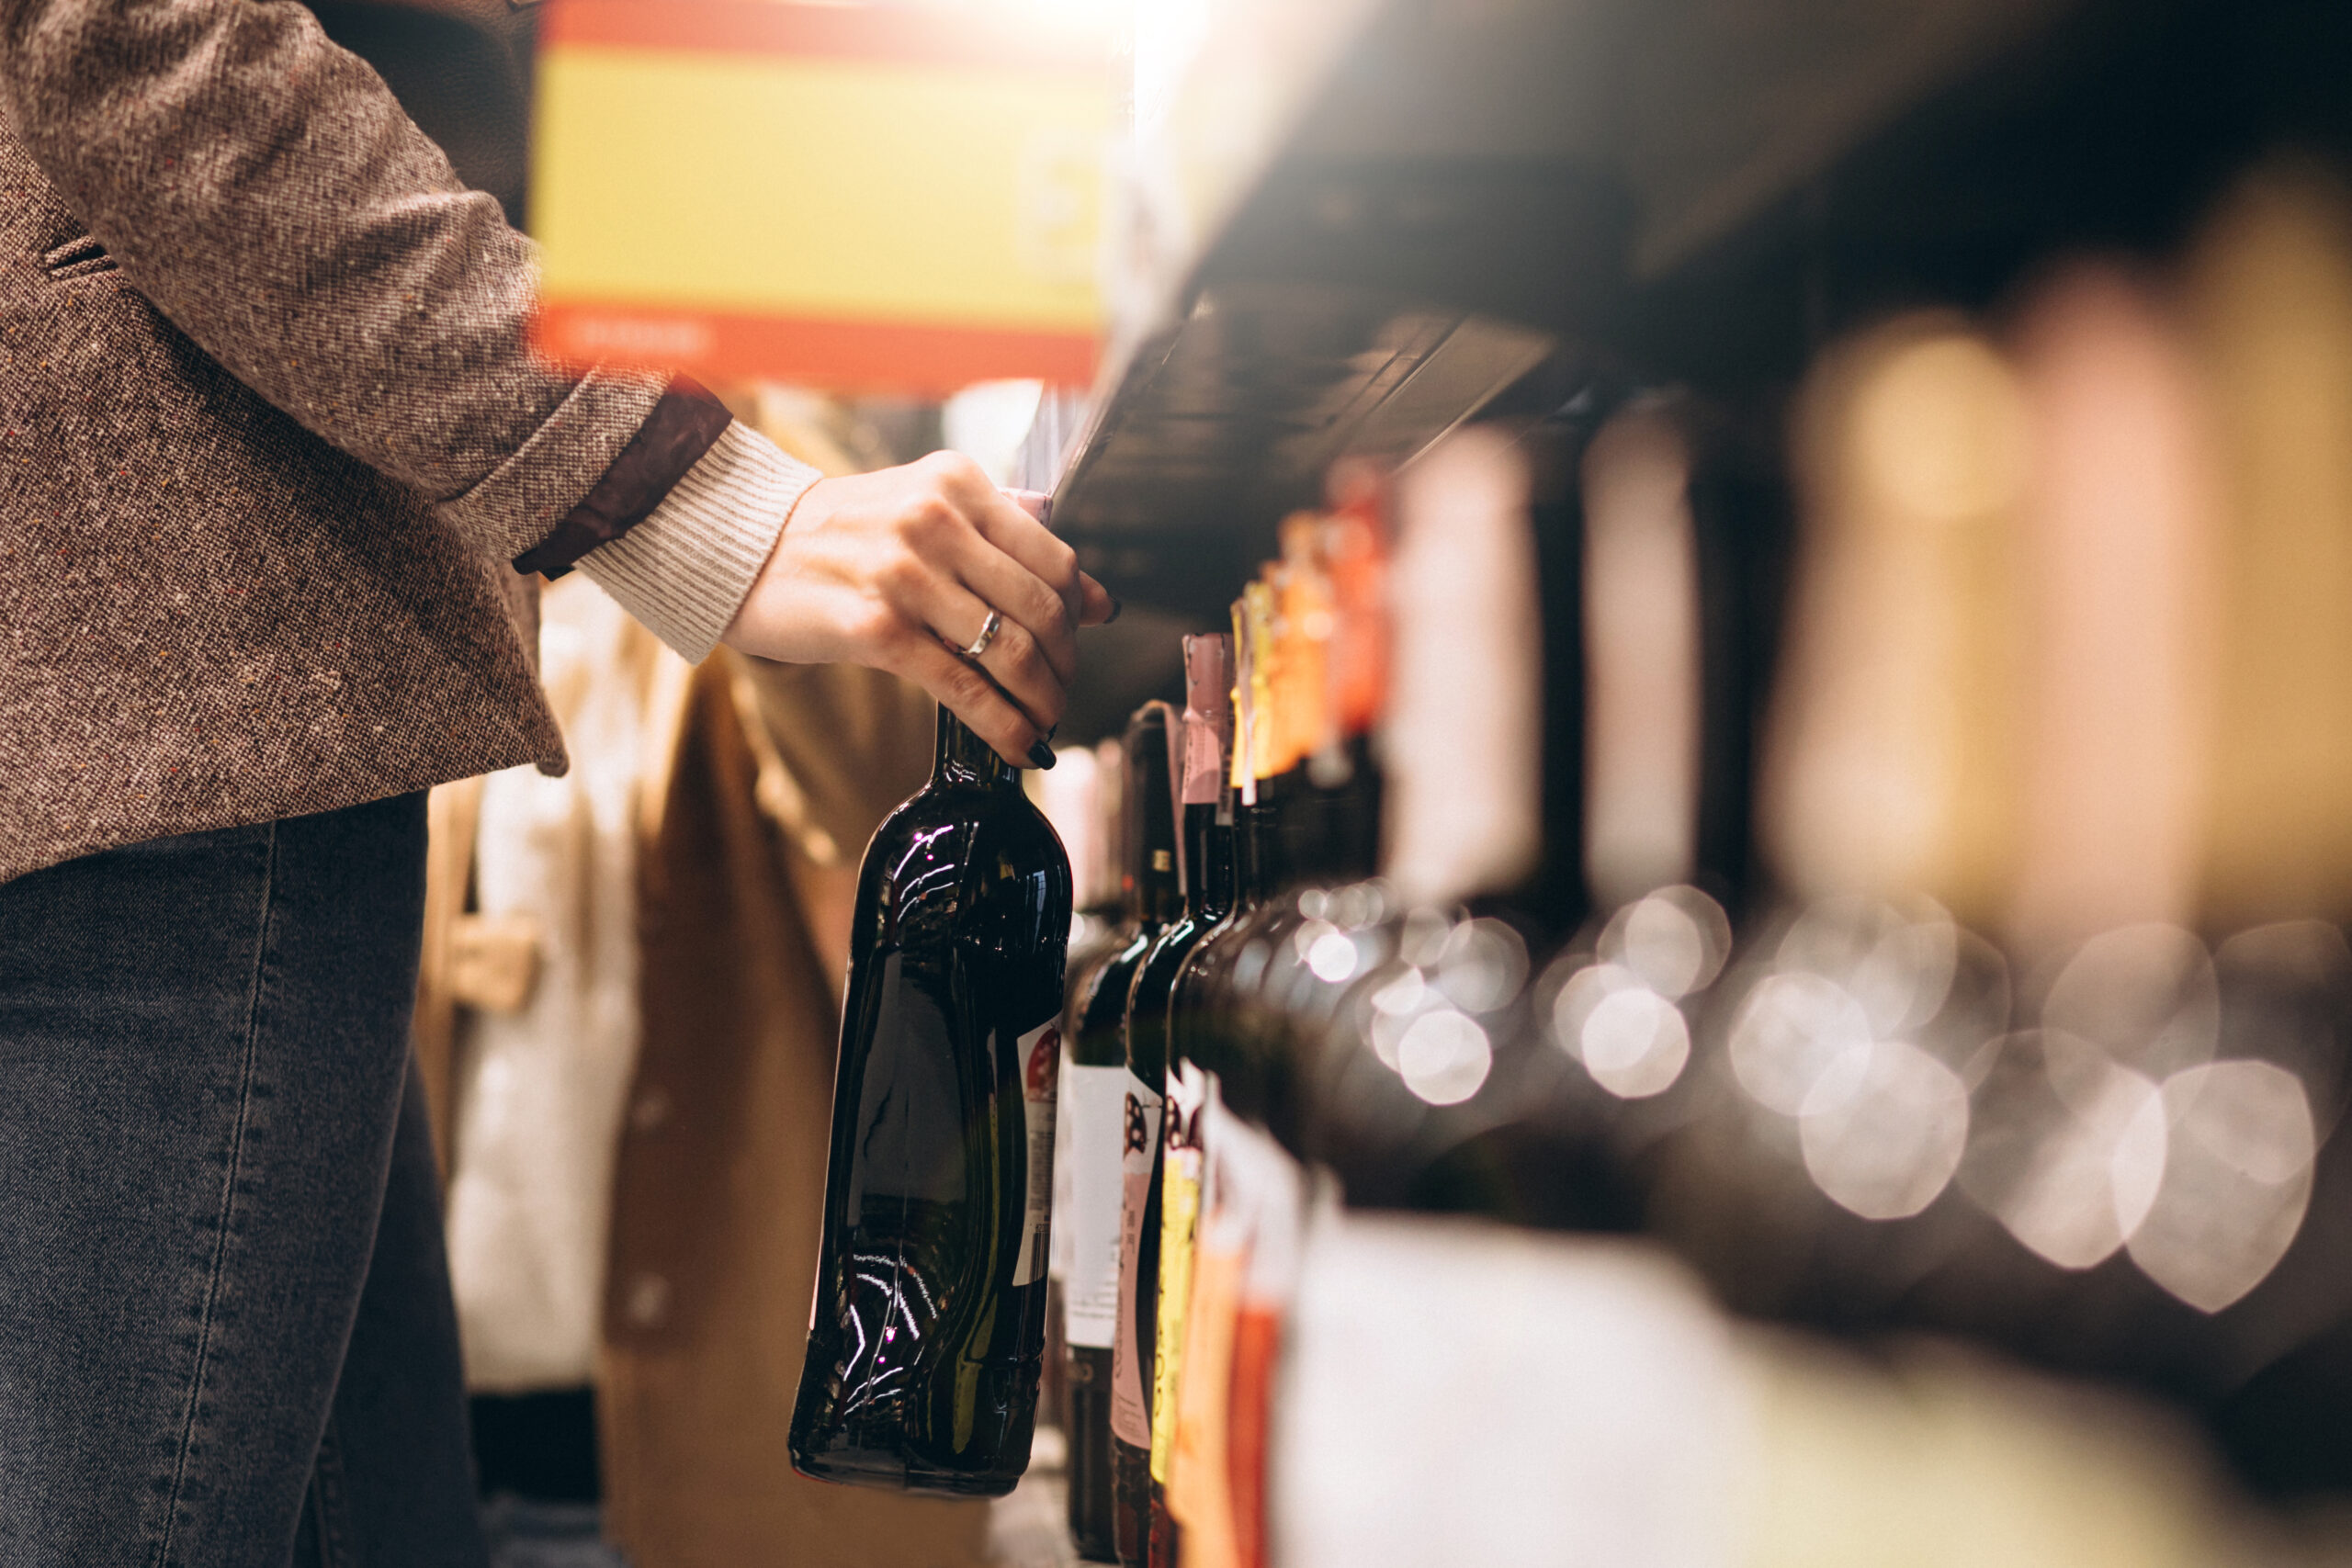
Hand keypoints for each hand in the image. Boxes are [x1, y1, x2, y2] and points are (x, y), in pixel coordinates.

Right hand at [722, 451, 1116, 765]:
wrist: (743, 546)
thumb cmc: (841, 533)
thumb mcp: (927, 509)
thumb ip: (1010, 542)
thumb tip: (1100, 601)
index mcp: (958, 484)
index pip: (1054, 559)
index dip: (1077, 615)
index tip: (1076, 645)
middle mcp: (937, 520)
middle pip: (1042, 609)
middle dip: (1065, 666)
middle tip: (1062, 694)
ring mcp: (906, 574)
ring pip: (1010, 652)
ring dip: (1041, 701)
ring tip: (1042, 723)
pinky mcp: (876, 628)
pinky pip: (962, 688)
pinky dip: (1002, 725)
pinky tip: (1017, 746)